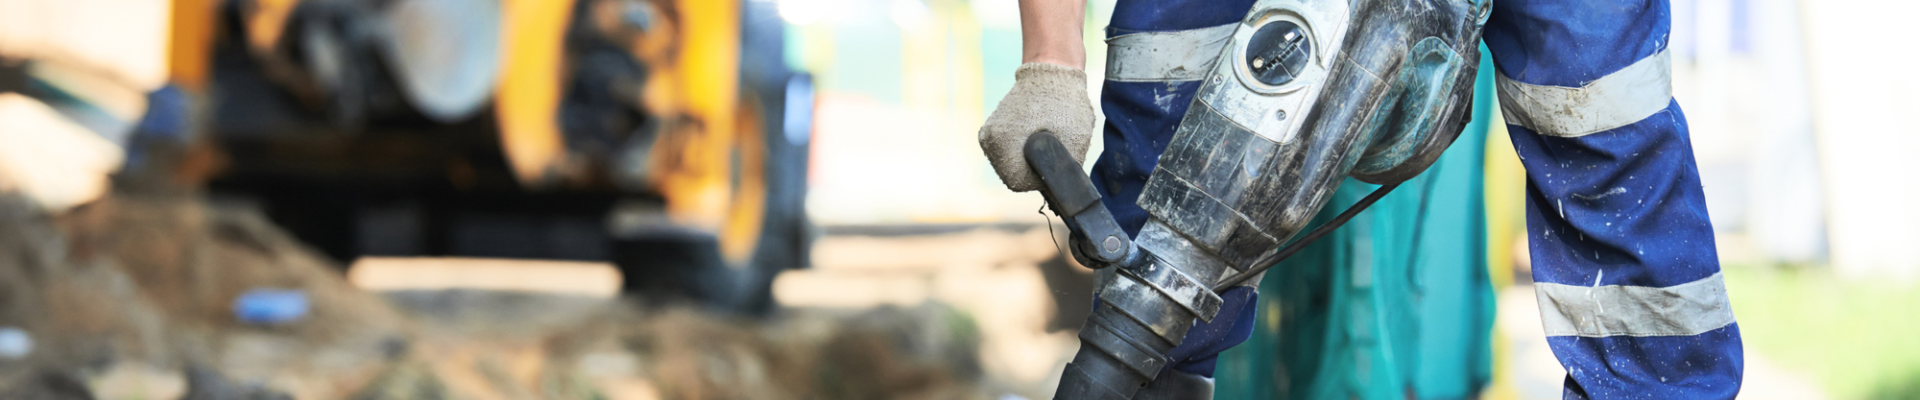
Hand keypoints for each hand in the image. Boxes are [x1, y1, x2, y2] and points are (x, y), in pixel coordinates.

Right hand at [979, 62, 1096, 191]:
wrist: (1051, 68)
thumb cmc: (1065, 103)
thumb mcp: (1076, 141)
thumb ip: (1065, 170)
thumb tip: (1063, 189)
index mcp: (1003, 145)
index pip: (1020, 183)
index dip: (1041, 177)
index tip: (1055, 161)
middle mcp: (990, 141)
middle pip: (1014, 174)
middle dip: (1035, 167)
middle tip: (1054, 148)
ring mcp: (989, 133)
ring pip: (1011, 163)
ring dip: (1029, 157)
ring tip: (1045, 135)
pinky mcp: (994, 127)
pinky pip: (1009, 150)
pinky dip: (1023, 146)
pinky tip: (1035, 131)